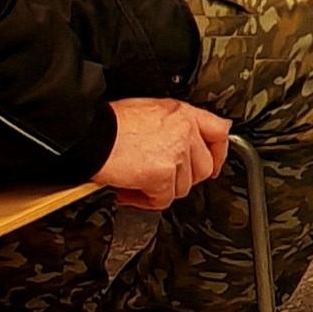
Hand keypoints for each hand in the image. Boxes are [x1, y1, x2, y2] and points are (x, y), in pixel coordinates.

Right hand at [91, 97, 229, 210]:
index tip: (214, 162)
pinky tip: (131, 189)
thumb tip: (182, 142)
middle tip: (163, 177)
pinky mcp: (163, 175)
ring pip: (182, 187)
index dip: (219, 152)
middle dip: (183, 178)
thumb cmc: (113, 123)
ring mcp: (176, 154)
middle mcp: (184, 131)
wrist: (93, 134)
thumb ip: (174, 125)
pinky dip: (146, 200)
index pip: (219, 131)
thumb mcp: (152, 110)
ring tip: (140, 180)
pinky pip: (162, 200)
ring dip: (162, 189)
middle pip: (204, 168)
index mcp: (183, 113)